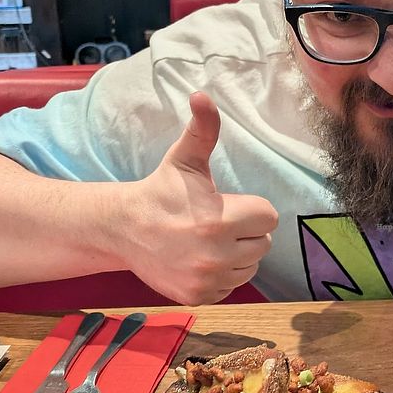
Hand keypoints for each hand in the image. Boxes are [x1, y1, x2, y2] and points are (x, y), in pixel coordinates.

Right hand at [121, 93, 277, 303]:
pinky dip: (222, 276)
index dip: (251, 209)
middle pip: (263, 244)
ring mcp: (208, 278)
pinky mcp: (199, 296)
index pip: (268, 217)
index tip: (228, 205)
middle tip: (218, 223)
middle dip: (246, 232)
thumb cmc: (162, 191)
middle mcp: (217, 253)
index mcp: (221, 218)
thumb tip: (202, 96)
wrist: (123, 229)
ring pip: (250, 267)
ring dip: (238, 256)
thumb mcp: (184, 159)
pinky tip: (201, 260)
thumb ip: (203, 129)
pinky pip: (231, 287)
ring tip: (211, 241)